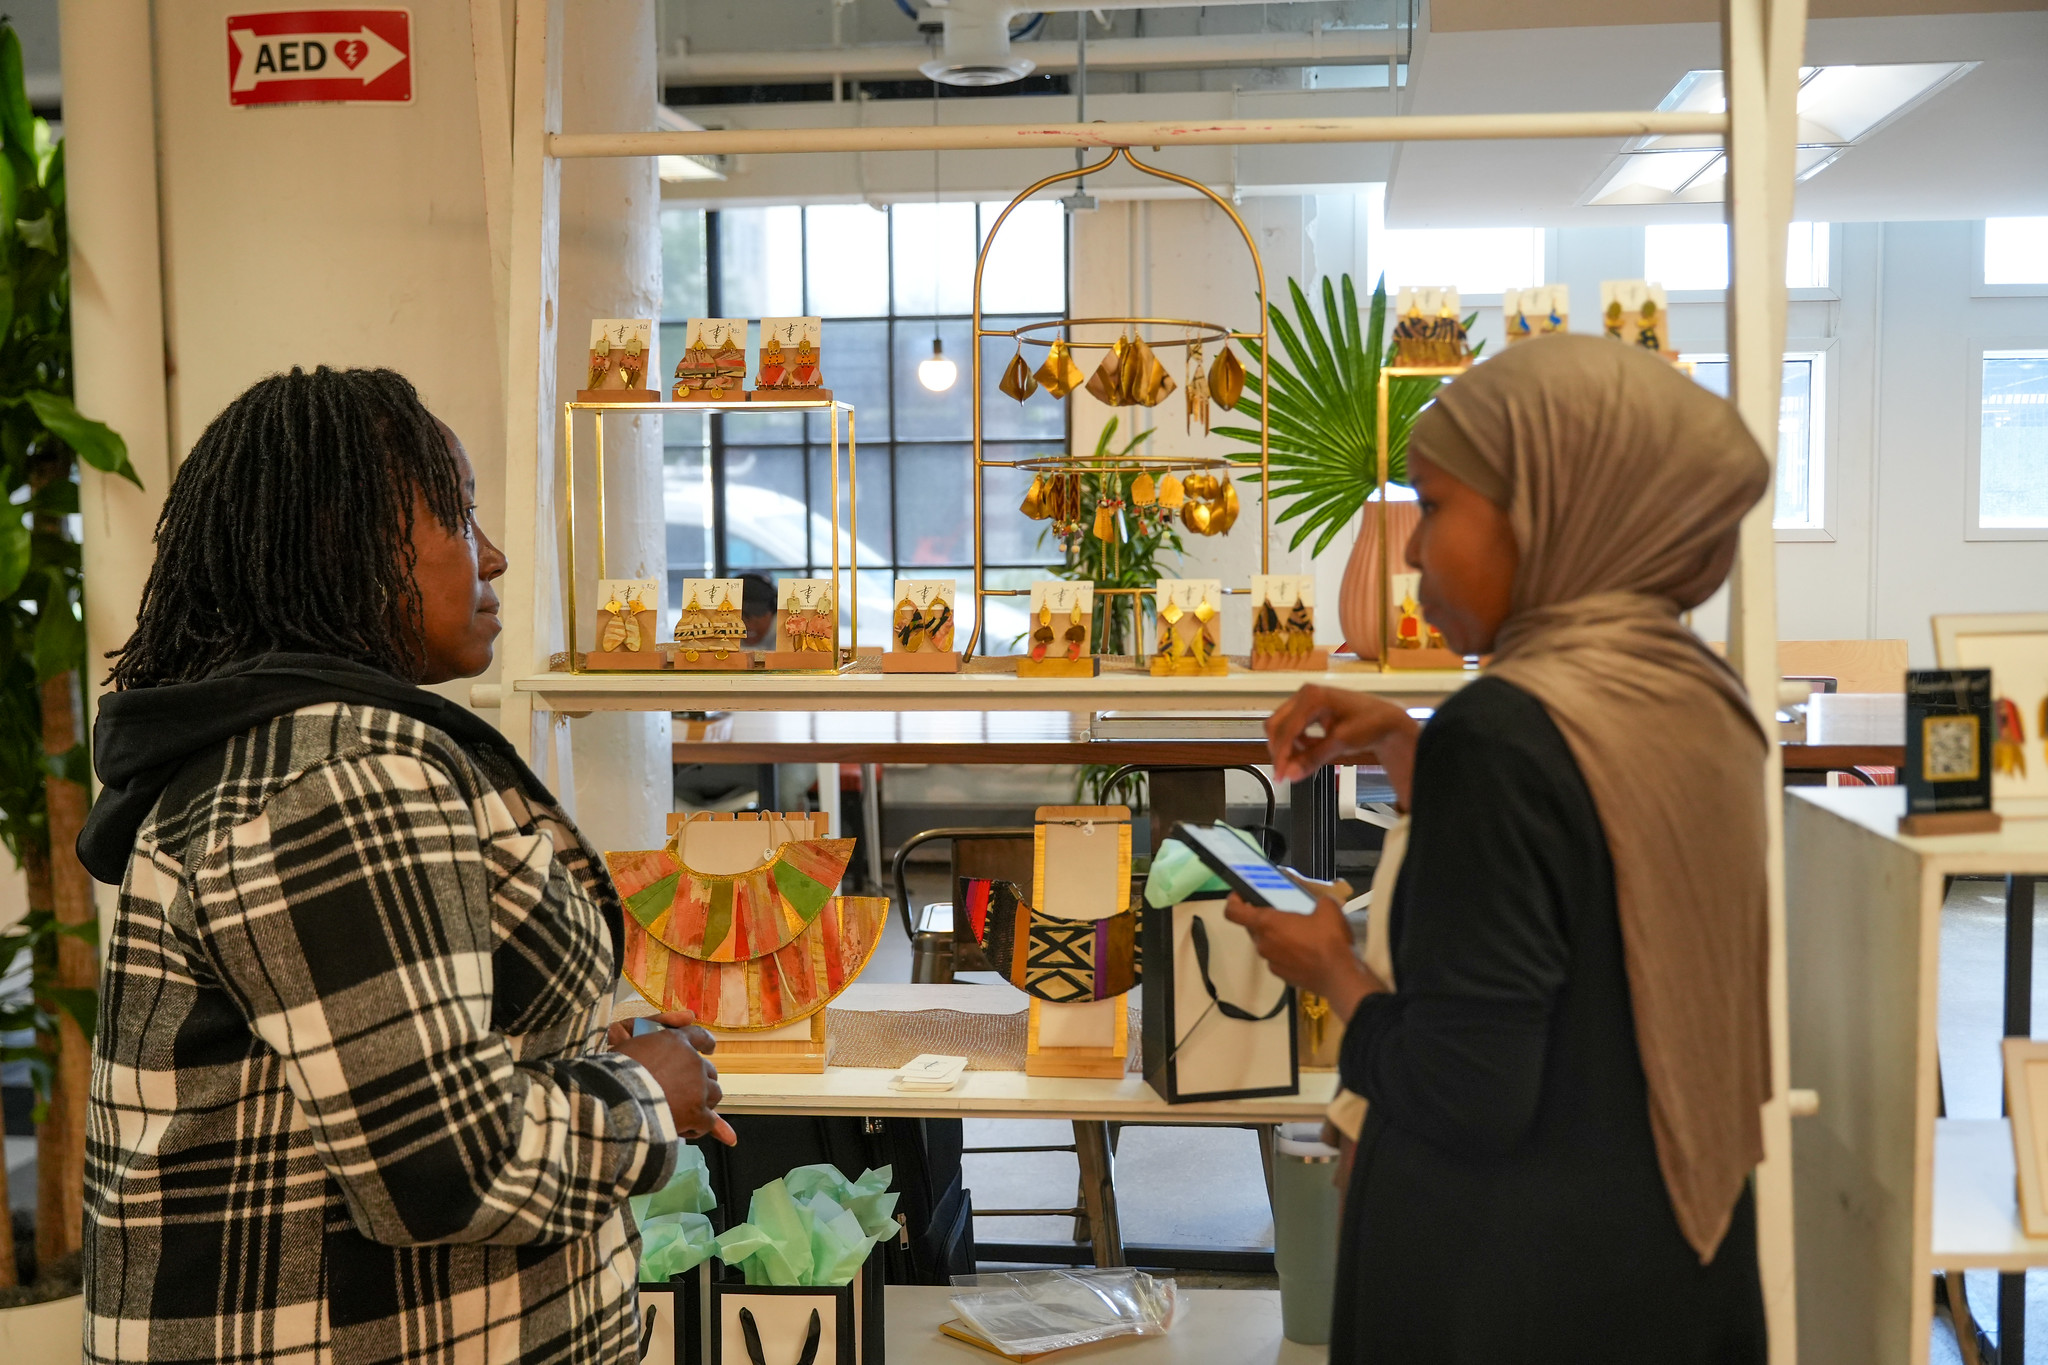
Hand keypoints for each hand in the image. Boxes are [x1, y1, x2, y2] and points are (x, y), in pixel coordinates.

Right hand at [608, 1008, 737, 1145]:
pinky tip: (684, 1128)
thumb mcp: (627, 1039)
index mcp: (676, 1041)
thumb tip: (690, 1016)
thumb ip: (656, 1025)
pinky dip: (698, 1126)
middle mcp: (693, 1062)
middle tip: (686, 1092)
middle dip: (701, 1081)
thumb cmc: (615, 1072)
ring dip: (702, 1102)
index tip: (709, 1048)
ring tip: (684, 1111)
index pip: (698, 1036)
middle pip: (709, 1071)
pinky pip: (709, 1121)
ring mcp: (698, 1088)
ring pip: (714, 1094)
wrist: (614, 1101)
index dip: (705, 1043)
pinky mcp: (697, 1113)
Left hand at [1224, 893, 1384, 1023]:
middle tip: (1282, 912)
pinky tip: (1305, 950)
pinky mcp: (1282, 976)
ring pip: (1266, 943)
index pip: (1233, 912)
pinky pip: (1277, 959)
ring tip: (1298, 932)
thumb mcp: (1327, 907)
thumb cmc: (1328, 939)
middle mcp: (1263, 944)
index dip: (1233, 901)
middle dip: (1263, 918)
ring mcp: (1271, 962)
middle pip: (1252, 927)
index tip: (1241, 895)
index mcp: (1267, 924)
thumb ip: (1315, 898)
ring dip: (1276, 936)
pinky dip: (1285, 953)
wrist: (1340, 976)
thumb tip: (1317, 900)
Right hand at [1265, 685, 1420, 804]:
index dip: (1281, 755)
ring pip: (1282, 726)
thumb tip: (1290, 774)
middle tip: (1285, 773)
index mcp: (1312, 697)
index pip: (1286, 729)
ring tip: (1298, 764)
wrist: (1386, 720)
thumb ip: (1313, 759)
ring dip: (1286, 747)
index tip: (1280, 775)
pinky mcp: (1308, 710)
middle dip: (1279, 750)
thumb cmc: (1370, 723)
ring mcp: (1305, 701)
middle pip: (1277, 725)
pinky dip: (1294, 743)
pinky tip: (1305, 753)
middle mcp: (1305, 695)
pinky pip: (1291, 727)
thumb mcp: (1341, 743)